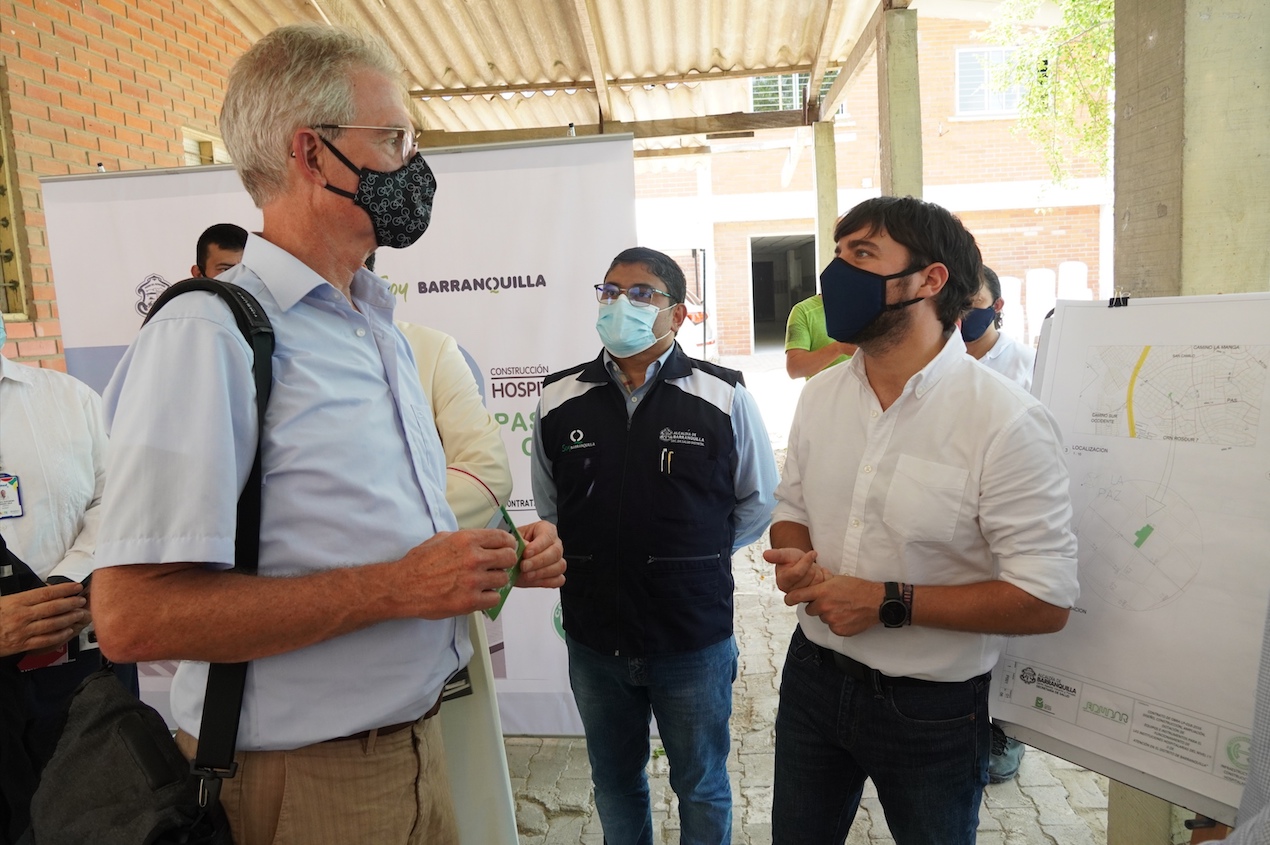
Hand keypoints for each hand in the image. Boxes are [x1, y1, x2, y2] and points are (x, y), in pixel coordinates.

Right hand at [0, 582, 89, 657]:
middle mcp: (22, 615)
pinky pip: (46, 640)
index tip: (76, 587)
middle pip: (53, 608)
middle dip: (71, 604)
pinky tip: (68, 631)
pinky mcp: (22, 644)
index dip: (64, 590)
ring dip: (69, 618)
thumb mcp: (6, 601)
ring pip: (52, 624)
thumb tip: (48, 592)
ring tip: (80, 614)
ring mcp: (23, 631)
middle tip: (82, 600)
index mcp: (17, 601)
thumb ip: (25, 598)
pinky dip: (59, 635)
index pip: (46, 593)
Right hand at [396, 529, 517, 618]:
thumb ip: (465, 538)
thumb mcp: (441, 538)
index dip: (508, 543)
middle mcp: (473, 558)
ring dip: (496, 580)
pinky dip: (489, 597)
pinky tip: (479, 594)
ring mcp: (473, 581)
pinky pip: (495, 598)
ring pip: (504, 579)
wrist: (403, 587)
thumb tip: (483, 540)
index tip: (508, 548)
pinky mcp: (470, 601)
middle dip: (505, 561)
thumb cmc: (419, 563)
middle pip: (509, 557)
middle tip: (498, 566)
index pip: (503, 537)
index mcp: (467, 540)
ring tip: (484, 582)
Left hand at [514, 521, 565, 588]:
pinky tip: (534, 580)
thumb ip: (519, 541)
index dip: (537, 546)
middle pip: (556, 552)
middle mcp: (554, 543)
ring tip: (526, 575)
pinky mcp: (556, 575)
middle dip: (539, 561)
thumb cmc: (513, 546)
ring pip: (559, 566)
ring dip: (542, 573)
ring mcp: (557, 560)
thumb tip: (525, 546)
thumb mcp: (512, 539)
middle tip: (524, 566)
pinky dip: (547, 582)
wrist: (509, 561)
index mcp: (545, 529)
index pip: (547, 536)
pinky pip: (558, 580)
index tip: (526, 553)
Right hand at [763, 547, 828, 593]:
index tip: (812, 553)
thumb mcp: (784, 554)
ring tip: (812, 569)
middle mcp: (791, 592)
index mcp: (782, 582)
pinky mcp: (813, 597)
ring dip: (818, 573)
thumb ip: (776, 555)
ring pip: (817, 582)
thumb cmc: (791, 559)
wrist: (800, 564)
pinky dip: (824, 578)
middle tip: (808, 564)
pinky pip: (824, 587)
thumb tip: (765, 554)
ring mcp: (803, 596)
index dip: (806, 562)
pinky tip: (818, 576)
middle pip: (809, 577)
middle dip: (811, 568)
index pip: (797, 573)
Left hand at [785, 576, 884, 637]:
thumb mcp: (837, 580)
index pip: (796, 596)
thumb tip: (812, 584)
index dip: (790, 599)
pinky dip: (837, 623)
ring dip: (828, 614)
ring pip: (822, 618)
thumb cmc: (859, 588)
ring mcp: (831, 620)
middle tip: (830, 601)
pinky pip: (831, 627)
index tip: (788, 600)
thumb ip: (822, 585)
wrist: (876, 602)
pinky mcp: (838, 630)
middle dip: (817, 606)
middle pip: (810, 609)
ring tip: (842, 608)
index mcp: (821, 592)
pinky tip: (847, 616)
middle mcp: (823, 607)